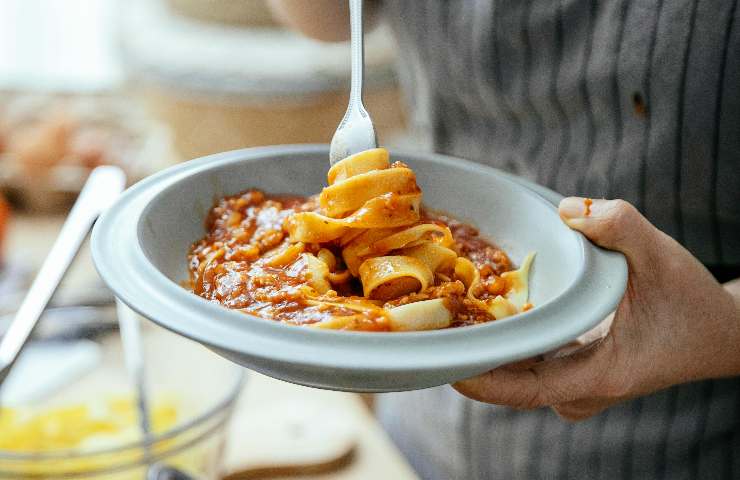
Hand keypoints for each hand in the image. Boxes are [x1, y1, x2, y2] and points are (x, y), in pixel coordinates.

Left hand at [453, 198, 739, 420]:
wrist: (722, 332)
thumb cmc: (693, 302)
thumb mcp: (663, 256)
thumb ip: (621, 227)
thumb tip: (570, 209)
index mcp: (600, 375)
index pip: (525, 390)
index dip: (482, 380)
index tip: (446, 364)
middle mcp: (583, 388)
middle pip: (511, 381)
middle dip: (474, 355)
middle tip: (434, 324)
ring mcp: (579, 384)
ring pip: (519, 374)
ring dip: (488, 346)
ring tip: (449, 316)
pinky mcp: (577, 370)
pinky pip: (531, 363)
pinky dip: (508, 340)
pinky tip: (485, 313)